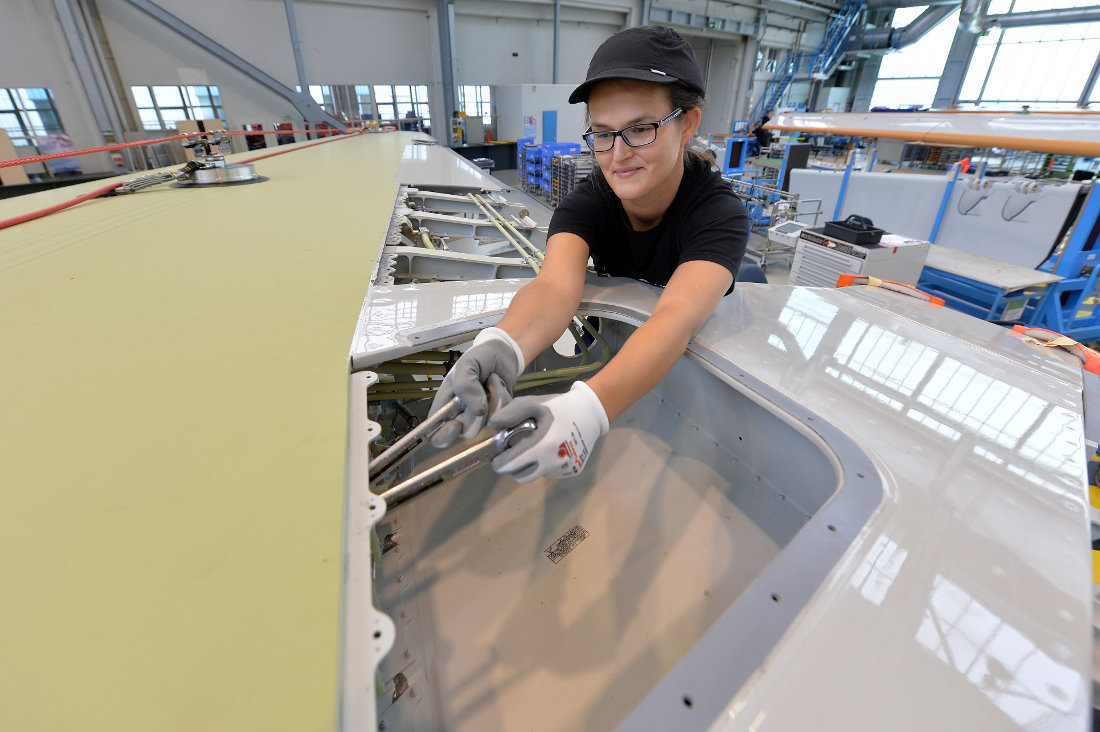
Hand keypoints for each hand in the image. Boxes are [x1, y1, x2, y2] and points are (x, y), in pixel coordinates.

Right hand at [428, 327, 524, 447]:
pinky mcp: (498, 415)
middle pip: (466, 431)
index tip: (456, 424)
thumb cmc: (479, 358)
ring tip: (490, 382)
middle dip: (476, 413)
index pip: (435, 433)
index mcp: (445, 404)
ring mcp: (481, 417)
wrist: (502, 354)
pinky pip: (503, 415)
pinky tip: (498, 386)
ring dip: (492, 398)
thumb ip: (466, 386)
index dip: (443, 435)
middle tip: (482, 392)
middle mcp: (461, 414)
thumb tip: (478, 411)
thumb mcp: (466, 364)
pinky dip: (503, 398)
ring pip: (487, 423)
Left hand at [488, 381, 608, 482]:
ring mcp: (564, 469)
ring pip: (535, 475)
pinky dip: (545, 464)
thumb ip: (510, 413)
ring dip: (531, 465)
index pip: (511, 464)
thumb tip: (493, 426)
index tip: (497, 457)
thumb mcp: (534, 403)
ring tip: (538, 446)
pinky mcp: (572, 472)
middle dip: (513, 466)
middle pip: (520, 476)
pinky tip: (553, 449)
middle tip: (516, 451)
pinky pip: (550, 473)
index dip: (499, 463)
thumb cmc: (560, 407)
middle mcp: (554, 462)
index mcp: (543, 444)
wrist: (591, 413)